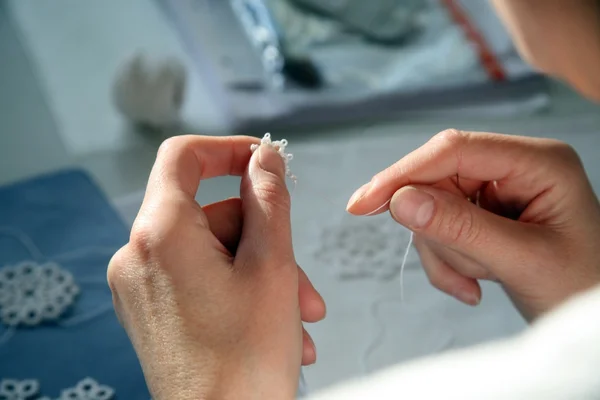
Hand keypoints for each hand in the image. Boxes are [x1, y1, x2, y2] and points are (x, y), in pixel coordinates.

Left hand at [107, 135, 324, 398]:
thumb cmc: (242, 365)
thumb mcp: (273, 265)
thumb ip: (269, 199)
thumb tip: (265, 158)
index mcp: (161, 234)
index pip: (183, 156)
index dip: (228, 149)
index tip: (263, 160)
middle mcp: (138, 257)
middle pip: (211, 213)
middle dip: (264, 239)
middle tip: (300, 277)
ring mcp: (141, 286)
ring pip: (213, 251)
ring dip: (261, 275)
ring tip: (296, 315)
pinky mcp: (151, 310)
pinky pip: (200, 277)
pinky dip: (239, 290)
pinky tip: (274, 324)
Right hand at [347, 129, 599, 320]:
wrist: (592, 320)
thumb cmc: (581, 287)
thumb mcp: (523, 261)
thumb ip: (461, 228)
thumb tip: (398, 201)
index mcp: (537, 162)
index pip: (454, 150)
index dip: (403, 174)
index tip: (362, 204)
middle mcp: (513, 167)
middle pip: (437, 181)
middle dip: (437, 231)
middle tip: (462, 270)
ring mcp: (495, 191)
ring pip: (431, 209)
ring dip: (445, 253)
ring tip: (480, 281)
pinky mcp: (482, 213)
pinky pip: (437, 231)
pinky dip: (446, 263)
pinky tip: (474, 287)